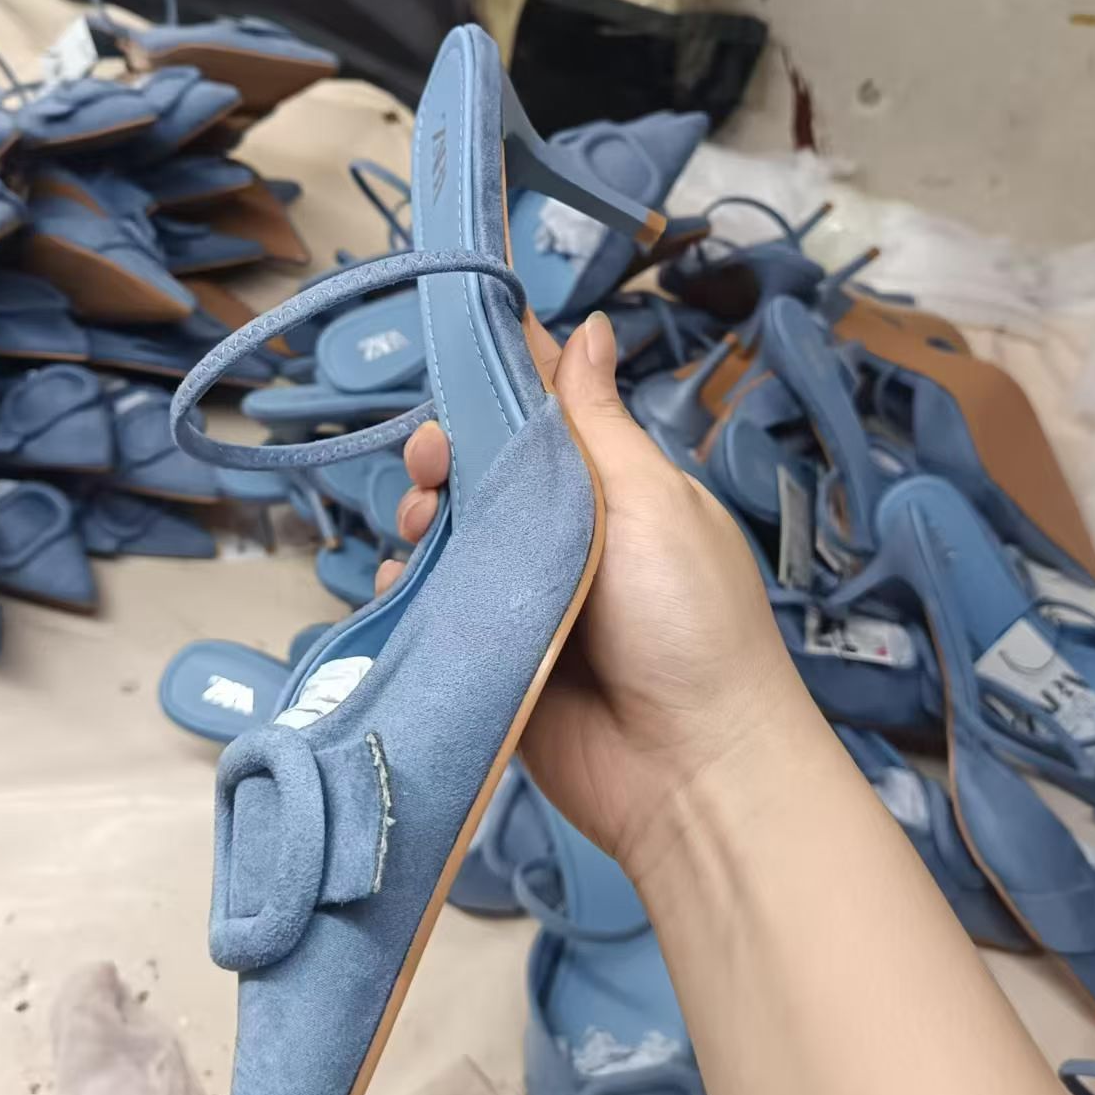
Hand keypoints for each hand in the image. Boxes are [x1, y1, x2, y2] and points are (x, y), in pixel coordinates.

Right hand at [380, 311, 809, 882]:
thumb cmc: (690, 620)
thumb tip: (587, 326)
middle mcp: (561, 533)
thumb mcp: (650, 501)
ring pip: (444, 534)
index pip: (542, 413)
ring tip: (422, 524)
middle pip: (479, 471)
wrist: (689, 769)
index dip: (496, 378)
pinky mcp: (485, 652)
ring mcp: (520, 595)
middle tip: (434, 458)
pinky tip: (404, 580)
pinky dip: (406, 586)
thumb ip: (597, 421)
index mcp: (610, 486)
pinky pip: (429, 603)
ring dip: (420, 515)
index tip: (455, 344)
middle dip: (445, 452)